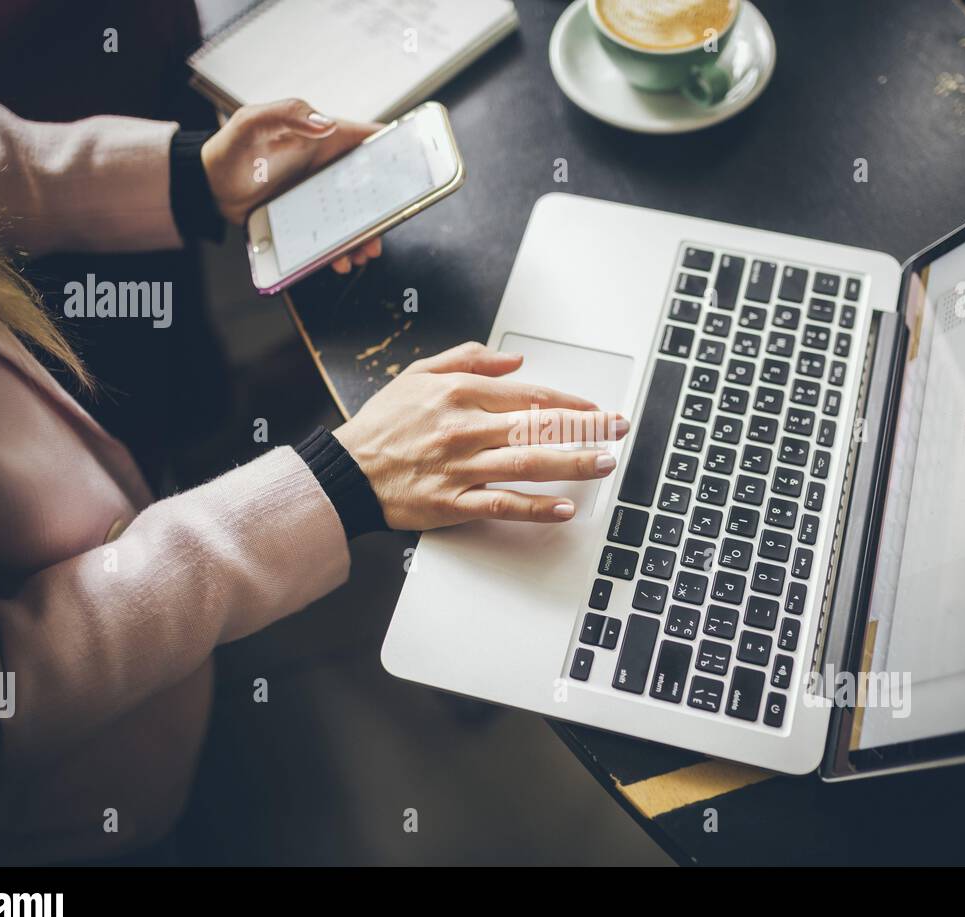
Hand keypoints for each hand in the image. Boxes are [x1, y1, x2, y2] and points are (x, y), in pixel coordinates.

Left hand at [201, 99, 382, 273]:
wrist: (210, 188)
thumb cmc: (231, 150)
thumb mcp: (253, 122)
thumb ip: (288, 114)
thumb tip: (325, 123)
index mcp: (325, 138)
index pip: (370, 139)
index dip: (397, 149)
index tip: (416, 167)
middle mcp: (330, 167)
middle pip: (373, 187)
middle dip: (386, 208)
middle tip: (385, 228)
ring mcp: (323, 195)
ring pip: (358, 217)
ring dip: (366, 236)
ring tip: (362, 253)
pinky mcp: (312, 219)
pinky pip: (336, 236)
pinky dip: (343, 250)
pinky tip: (339, 260)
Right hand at [333, 343, 628, 529]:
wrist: (345, 472)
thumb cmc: (382, 425)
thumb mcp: (419, 374)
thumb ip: (468, 360)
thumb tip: (514, 360)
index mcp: (460, 394)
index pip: (529, 395)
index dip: (570, 401)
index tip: (596, 407)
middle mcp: (465, 429)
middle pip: (538, 425)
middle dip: (587, 426)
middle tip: (619, 429)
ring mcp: (461, 467)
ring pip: (528, 463)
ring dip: (573, 463)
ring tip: (605, 462)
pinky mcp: (453, 502)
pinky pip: (503, 504)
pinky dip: (536, 507)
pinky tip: (564, 508)